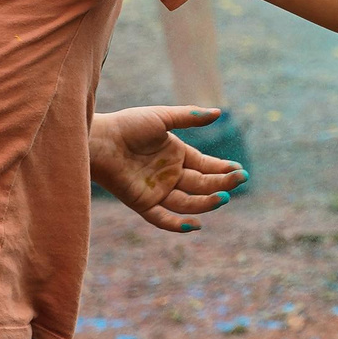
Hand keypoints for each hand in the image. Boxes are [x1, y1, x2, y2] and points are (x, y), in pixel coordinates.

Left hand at [91, 105, 247, 231]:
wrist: (98, 140)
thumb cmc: (127, 125)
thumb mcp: (161, 117)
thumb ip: (189, 117)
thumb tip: (219, 113)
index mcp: (177, 155)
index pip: (206, 166)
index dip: (222, 169)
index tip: (239, 171)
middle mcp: (170, 175)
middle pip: (201, 184)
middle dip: (221, 183)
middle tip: (239, 181)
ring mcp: (157, 190)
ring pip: (187, 202)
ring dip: (206, 203)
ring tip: (223, 198)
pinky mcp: (142, 203)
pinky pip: (162, 218)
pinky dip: (177, 224)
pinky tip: (195, 225)